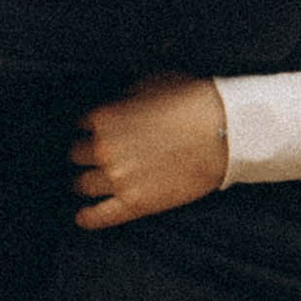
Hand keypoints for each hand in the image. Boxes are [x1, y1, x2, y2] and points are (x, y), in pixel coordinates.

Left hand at [70, 77, 228, 227]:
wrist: (224, 132)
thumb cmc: (192, 102)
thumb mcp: (151, 83)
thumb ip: (124, 98)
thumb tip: (118, 107)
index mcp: (105, 117)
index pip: (81, 124)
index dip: (92, 127)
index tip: (100, 130)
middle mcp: (104, 148)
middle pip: (76, 154)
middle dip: (87, 153)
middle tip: (99, 155)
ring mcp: (117, 178)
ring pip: (82, 184)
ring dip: (85, 181)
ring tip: (90, 182)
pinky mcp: (134, 203)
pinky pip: (98, 216)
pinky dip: (87, 217)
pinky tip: (83, 216)